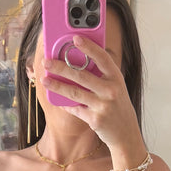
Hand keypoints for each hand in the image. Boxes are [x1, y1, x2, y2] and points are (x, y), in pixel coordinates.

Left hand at [41, 34, 142, 154]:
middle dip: (61, 68)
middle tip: (46, 62)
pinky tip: (56, 99)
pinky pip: (75, 109)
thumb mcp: (115, 87)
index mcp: (116, 78)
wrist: (126, 133)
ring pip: (75, 93)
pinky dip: (65, 104)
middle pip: (82, 76)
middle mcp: (111, 90)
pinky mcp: (95, 120)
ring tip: (45, 80)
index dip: (89, 47)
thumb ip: (101, 75)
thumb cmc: (117, 105)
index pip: (102, 58)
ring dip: (57, 86)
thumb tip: (76, 60)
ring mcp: (103, 106)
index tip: (75, 38)